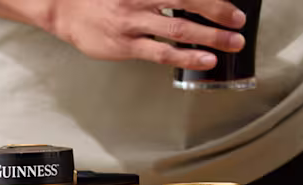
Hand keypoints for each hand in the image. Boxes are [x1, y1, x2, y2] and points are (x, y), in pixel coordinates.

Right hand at [44, 0, 247, 68]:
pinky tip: (206, 60)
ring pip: (179, 29)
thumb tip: (190, 0)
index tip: (231, 4)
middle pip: (186, 2)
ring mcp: (132, 23)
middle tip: (239, 21)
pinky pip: (162, 53)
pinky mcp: (126, 46)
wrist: (63, 8)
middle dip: (217, 12)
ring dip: (210, 36)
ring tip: (233, 43)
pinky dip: (187, 57)